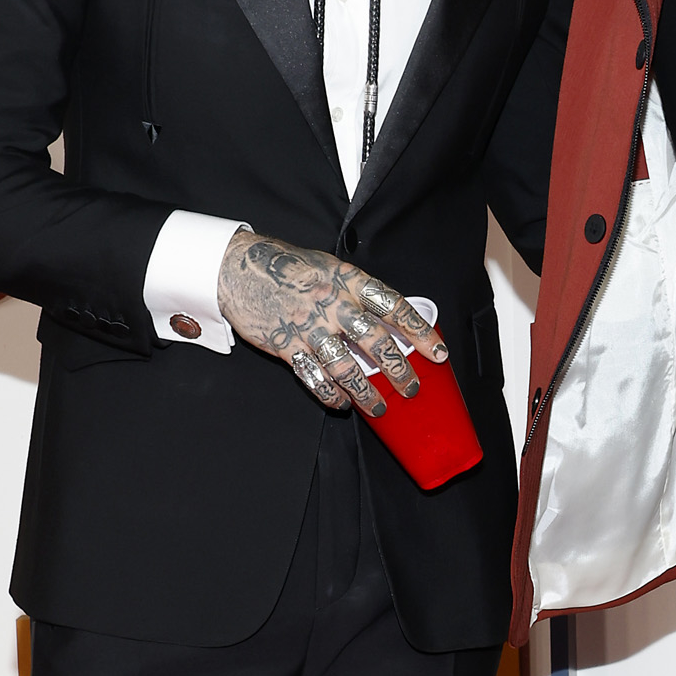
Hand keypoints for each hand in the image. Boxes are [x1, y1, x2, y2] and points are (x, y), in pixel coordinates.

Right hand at [195, 231, 446, 416]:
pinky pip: (314, 376)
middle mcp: (331, 303)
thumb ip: (357, 293)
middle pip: (374, 342)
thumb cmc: (289, 267)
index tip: (438, 352)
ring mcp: (307, 326)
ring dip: (367, 392)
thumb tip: (390, 321)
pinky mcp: (284, 345)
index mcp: (347, 280)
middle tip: (412, 388)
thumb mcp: (330, 267)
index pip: (393, 306)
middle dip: (398, 370)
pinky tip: (342, 403)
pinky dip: (330, 394)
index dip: (419, 331)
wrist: (238, 268)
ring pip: (345, 367)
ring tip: (380, 408)